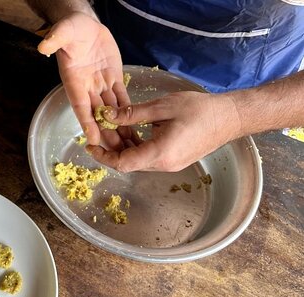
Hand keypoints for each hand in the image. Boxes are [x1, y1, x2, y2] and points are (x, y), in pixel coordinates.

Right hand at [37, 12, 128, 146]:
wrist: (84, 24)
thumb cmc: (70, 27)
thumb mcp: (63, 30)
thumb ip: (55, 38)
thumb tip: (42, 47)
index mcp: (73, 80)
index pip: (80, 105)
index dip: (86, 123)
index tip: (92, 139)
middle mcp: (87, 87)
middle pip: (97, 115)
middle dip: (106, 133)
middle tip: (115, 152)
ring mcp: (100, 84)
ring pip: (111, 110)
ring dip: (118, 127)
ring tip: (127, 145)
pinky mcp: (114, 79)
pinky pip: (121, 98)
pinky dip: (127, 111)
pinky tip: (135, 125)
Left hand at [86, 91, 241, 171]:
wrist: (231, 117)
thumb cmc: (201, 109)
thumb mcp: (163, 106)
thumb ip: (133, 114)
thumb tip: (108, 116)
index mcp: (160, 153)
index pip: (122, 163)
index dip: (103, 156)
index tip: (90, 146)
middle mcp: (164, 164)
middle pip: (127, 163)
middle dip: (111, 148)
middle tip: (100, 131)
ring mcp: (170, 165)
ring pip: (137, 160)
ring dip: (123, 147)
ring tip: (114, 128)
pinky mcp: (174, 160)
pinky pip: (149, 157)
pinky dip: (137, 146)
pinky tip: (132, 131)